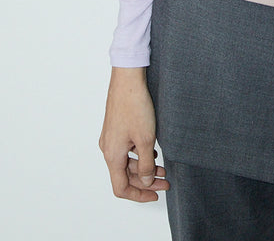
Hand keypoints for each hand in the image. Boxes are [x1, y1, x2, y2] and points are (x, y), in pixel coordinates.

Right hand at [99, 67, 169, 201]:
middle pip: (125, 176)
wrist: (128, 79)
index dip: (139, 195)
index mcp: (112, 155)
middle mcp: (108, 148)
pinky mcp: (116, 128)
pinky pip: (126, 149)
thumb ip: (145, 164)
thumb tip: (145, 181)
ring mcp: (111, 138)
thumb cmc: (134, 105)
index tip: (155, 194)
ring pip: (126, 162)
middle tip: (165, 181)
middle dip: (146, 181)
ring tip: (163, 167)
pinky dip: (139, 154)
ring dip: (144, 167)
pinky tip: (153, 151)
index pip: (121, 188)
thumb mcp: (145, 139)